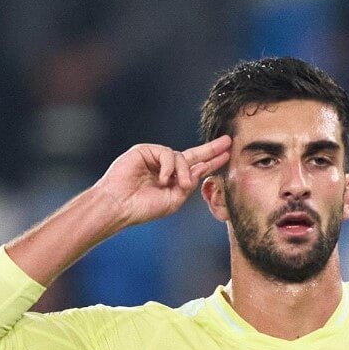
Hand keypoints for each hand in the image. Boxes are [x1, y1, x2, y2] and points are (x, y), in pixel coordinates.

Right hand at [92, 135, 231, 228]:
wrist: (120, 206)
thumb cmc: (143, 207)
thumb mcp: (173, 200)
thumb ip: (188, 185)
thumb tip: (201, 168)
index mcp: (173, 180)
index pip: (196, 168)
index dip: (212, 162)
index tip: (227, 155)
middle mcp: (165, 167)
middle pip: (193, 154)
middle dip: (210, 149)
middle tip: (228, 142)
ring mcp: (155, 158)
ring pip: (180, 157)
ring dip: (183, 171)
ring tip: (179, 185)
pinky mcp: (145, 151)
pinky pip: (166, 153)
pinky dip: (168, 167)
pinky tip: (162, 179)